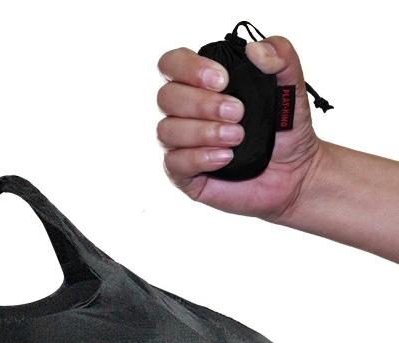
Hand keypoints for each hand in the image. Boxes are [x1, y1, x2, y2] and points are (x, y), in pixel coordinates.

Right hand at [156, 37, 322, 220]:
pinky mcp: (184, 175)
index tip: (223, 80)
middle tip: (238, 112)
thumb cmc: (286, 129)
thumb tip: (255, 49)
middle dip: (202, 103)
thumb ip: (281, 56)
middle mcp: (184, 112)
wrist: (294, 173)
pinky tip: (226, 157)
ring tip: (237, 137)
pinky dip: (200, 157)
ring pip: (166, 130)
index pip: (172, 64)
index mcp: (201, 84)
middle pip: (166, 97)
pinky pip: (174, 163)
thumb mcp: (292, 86)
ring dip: (203, 131)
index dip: (189, 67)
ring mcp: (181, 145)